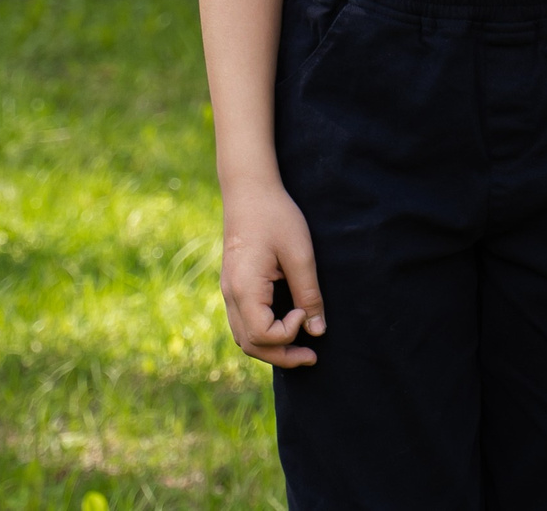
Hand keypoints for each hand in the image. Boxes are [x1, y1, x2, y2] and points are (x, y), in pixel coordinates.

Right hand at [220, 175, 326, 368]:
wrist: (249, 190)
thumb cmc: (276, 217)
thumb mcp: (300, 254)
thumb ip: (309, 294)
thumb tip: (318, 331)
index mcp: (244, 288)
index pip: (262, 335)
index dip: (288, 333)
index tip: (306, 311)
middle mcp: (231, 295)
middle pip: (250, 345)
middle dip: (281, 355)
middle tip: (311, 357)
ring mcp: (228, 292)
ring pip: (244, 337)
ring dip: (271, 348)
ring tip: (300, 348)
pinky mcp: (233, 286)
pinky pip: (243, 323)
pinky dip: (262, 334)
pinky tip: (283, 327)